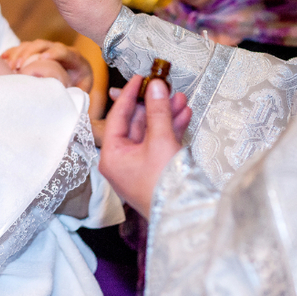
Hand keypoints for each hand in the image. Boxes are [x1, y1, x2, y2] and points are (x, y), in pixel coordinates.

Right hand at [2, 39, 93, 91]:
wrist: (73, 85)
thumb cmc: (77, 92)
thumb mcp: (80, 92)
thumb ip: (75, 92)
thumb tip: (64, 94)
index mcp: (75, 60)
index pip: (65, 51)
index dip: (54, 53)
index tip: (42, 59)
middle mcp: (59, 51)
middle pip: (43, 44)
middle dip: (29, 53)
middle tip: (18, 66)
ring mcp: (46, 50)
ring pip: (30, 45)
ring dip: (18, 53)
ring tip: (9, 66)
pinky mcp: (35, 52)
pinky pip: (21, 48)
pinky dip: (12, 52)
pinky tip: (2, 58)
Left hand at [98, 76, 191, 217]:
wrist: (185, 216)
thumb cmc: (164, 186)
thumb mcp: (160, 141)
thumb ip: (157, 111)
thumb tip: (155, 87)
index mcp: (111, 156)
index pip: (117, 117)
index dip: (129, 95)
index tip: (140, 79)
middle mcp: (120, 161)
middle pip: (134, 124)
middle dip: (153, 105)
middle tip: (165, 88)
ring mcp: (137, 166)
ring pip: (150, 133)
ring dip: (165, 115)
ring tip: (180, 99)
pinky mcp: (154, 170)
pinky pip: (159, 144)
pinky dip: (171, 129)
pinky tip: (183, 115)